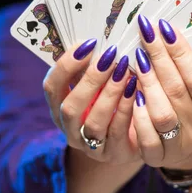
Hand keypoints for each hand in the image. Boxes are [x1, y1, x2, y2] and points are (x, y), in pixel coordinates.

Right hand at [43, 38, 141, 164]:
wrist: (139, 132)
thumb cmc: (115, 97)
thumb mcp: (99, 82)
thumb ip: (93, 65)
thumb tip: (99, 37)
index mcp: (59, 107)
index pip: (51, 87)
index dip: (66, 65)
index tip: (88, 44)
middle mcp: (70, 130)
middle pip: (70, 108)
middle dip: (90, 80)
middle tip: (110, 57)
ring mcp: (91, 146)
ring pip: (93, 123)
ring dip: (109, 94)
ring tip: (125, 71)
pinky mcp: (115, 154)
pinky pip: (118, 133)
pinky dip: (126, 109)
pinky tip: (136, 90)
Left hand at [132, 15, 191, 169]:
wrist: (185, 149)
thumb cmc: (191, 110)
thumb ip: (187, 71)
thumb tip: (166, 34)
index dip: (181, 52)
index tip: (165, 28)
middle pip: (178, 91)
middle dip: (160, 58)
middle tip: (146, 34)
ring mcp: (180, 147)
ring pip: (162, 114)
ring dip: (147, 83)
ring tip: (138, 60)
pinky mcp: (157, 158)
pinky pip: (146, 137)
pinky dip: (138, 113)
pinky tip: (133, 93)